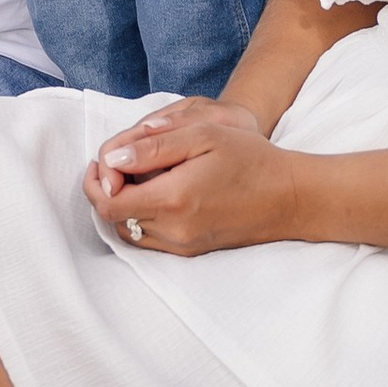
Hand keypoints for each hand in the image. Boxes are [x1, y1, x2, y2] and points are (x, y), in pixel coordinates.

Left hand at [81, 99, 298, 255]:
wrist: (289, 196)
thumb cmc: (250, 158)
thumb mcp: (203, 134)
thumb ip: (153, 146)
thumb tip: (112, 160)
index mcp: (173, 199)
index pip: (108, 203)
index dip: (98, 181)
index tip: (107, 160)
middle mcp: (173, 230)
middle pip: (114, 219)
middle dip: (108, 191)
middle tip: (121, 164)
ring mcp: (183, 246)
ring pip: (129, 232)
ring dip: (123, 206)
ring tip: (138, 177)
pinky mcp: (191, 251)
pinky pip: (150, 240)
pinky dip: (141, 218)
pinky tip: (157, 194)